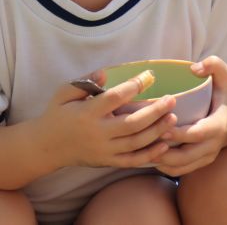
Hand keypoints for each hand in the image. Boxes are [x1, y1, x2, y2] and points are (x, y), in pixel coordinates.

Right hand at [40, 70, 176, 168]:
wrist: (45, 147)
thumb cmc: (58, 114)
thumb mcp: (64, 93)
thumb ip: (84, 82)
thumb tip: (105, 73)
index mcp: (86, 113)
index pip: (114, 99)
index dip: (134, 86)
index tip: (149, 75)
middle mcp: (96, 133)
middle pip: (131, 124)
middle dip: (155, 112)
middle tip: (172, 99)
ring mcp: (102, 150)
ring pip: (135, 143)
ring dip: (157, 131)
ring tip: (174, 117)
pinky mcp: (106, 162)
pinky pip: (131, 161)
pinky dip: (150, 155)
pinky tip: (165, 145)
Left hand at [154, 56, 226, 176]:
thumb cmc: (221, 95)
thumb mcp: (224, 77)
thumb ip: (214, 65)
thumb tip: (194, 68)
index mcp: (219, 125)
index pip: (198, 134)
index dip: (179, 133)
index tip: (161, 126)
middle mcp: (214, 145)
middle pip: (185, 156)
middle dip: (162, 151)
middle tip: (142, 141)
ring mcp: (206, 157)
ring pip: (178, 167)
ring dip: (158, 160)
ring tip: (140, 148)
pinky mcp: (198, 164)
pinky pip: (177, 171)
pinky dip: (161, 166)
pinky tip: (147, 155)